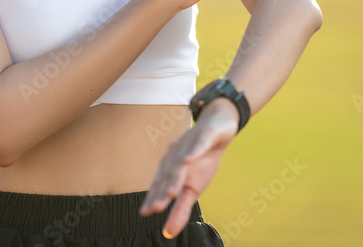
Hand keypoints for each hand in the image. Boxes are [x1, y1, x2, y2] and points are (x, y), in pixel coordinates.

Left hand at [138, 99, 240, 237]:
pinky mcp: (205, 135)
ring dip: (175, 175)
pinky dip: (194, 151)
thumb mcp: (193, 188)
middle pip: (168, 175)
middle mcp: (175, 156)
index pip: (160, 186)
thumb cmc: (202, 161)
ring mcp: (189, 144)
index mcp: (171, 170)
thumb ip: (180, 210)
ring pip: (181, 161)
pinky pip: (199, 143)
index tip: (145, 212)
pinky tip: (189, 159)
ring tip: (172, 191)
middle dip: (162, 191)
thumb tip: (169, 234)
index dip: (153, 199)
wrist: (218, 129)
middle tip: (156, 207)